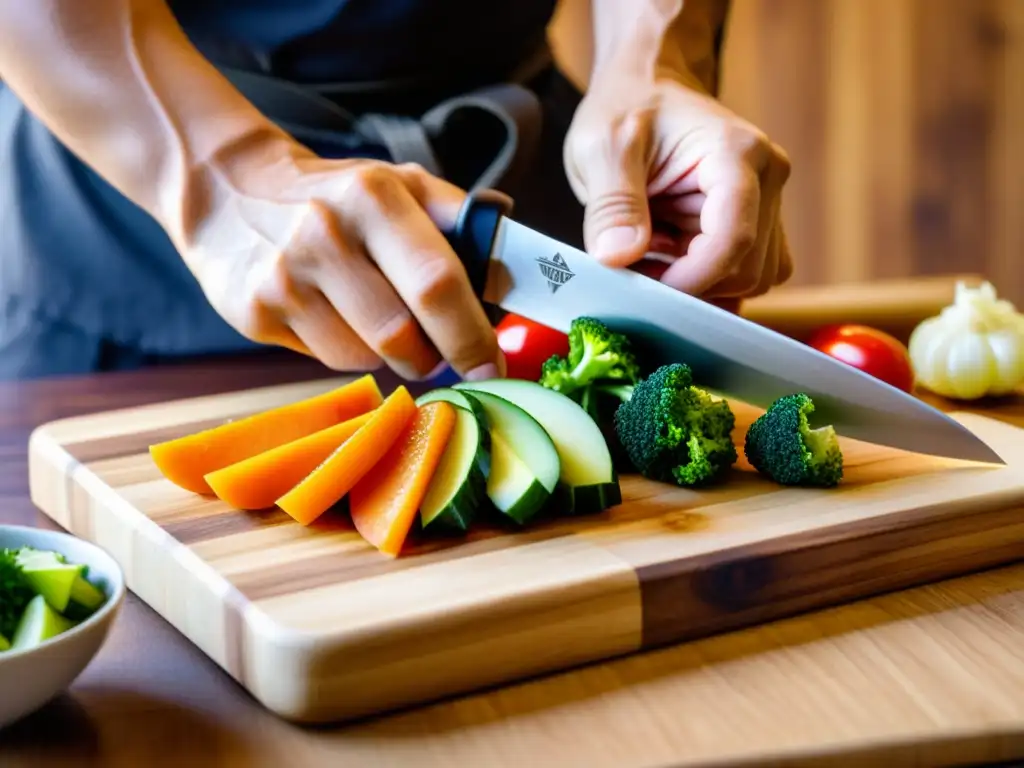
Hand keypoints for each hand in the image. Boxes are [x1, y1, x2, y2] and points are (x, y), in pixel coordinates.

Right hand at [175, 134, 503, 380]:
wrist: (228, 189)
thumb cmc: (337, 196)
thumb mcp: (399, 185)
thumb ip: (460, 219)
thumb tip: (513, 264)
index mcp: (373, 197)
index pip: (438, 282)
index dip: (472, 335)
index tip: (494, 367)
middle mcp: (325, 235)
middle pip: (404, 335)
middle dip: (436, 356)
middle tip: (445, 355)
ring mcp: (284, 278)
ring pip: (368, 357)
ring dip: (393, 354)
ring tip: (380, 317)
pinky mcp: (254, 314)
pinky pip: (329, 360)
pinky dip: (350, 351)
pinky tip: (337, 317)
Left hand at [563, 68, 793, 300]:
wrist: (646, 87)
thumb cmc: (627, 106)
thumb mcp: (602, 147)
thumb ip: (611, 203)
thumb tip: (618, 257)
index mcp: (737, 154)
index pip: (733, 240)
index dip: (691, 279)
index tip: (646, 289)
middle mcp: (767, 178)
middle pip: (747, 269)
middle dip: (691, 284)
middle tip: (637, 269)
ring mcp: (767, 203)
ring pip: (751, 279)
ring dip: (699, 283)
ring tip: (652, 253)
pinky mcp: (757, 223)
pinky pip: (745, 273)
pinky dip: (708, 280)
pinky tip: (671, 256)